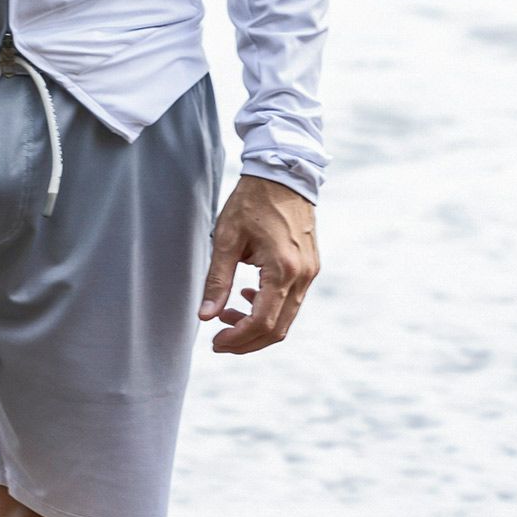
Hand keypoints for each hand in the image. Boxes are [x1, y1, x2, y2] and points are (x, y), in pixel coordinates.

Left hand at [199, 173, 318, 353]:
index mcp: (282, 269)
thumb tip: (206, 315)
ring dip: (257, 325)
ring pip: (286, 318)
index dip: (238, 339)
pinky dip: (270, 309)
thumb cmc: (252, 201)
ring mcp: (310, 272)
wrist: (283, 174)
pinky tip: (247, 297)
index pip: (262, 321)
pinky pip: (292, 301)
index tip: (216, 343)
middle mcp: (303, 276)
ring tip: (227, 315)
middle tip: (220, 340)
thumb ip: (217, 279)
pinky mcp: (310, 267)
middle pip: (278, 328)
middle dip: (247, 341)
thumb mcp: (227, 237)